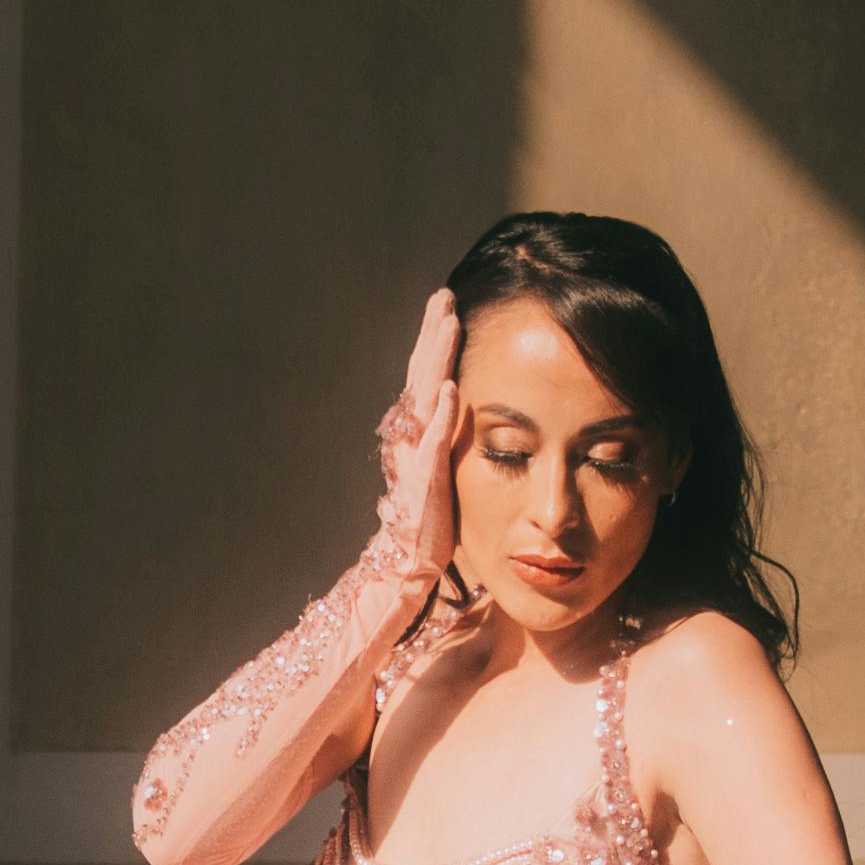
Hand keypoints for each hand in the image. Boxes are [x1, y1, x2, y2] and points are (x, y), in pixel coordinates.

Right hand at [369, 289, 461, 593]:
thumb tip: (455, 411)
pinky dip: (441, 415)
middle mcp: (411, 438)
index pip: (425, 378)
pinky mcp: (427, 481)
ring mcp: (416, 457)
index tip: (447, 308)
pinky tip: (451, 388)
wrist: (408, 566)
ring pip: (426, 398)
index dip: (434, 343)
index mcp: (417, 434)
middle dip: (433, 335)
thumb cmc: (430, 524)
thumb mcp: (439, 472)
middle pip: (422, 376)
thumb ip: (443, 441)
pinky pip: (434, 442)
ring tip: (448, 325)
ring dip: (437, 360)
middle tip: (444, 297)